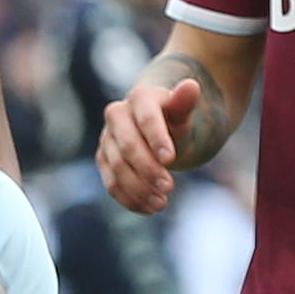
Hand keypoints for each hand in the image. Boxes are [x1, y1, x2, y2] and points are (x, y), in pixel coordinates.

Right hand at [99, 77, 202, 213]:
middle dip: (148, 169)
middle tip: (169, 187)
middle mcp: (116, 114)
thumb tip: (191, 85)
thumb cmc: (173, 119)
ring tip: (162, 203)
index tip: (171, 160)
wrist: (155, 127)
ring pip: (117, 168)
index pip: (145, 118)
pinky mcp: (103, 160)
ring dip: (139, 189)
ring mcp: (107, 138)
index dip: (157, 139)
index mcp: (140, 98)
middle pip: (128, 146)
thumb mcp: (182, 112)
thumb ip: (185, 102)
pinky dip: (130, 199)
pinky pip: (111, 183)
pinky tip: (149, 208)